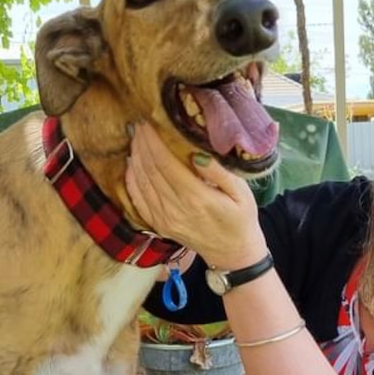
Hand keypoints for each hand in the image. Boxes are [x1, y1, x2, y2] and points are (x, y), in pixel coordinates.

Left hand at [125, 122, 267, 269]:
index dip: (154, 141)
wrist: (233, 252)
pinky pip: (138, 199)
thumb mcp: (241, 193)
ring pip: (142, 182)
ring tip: (136, 137)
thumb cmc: (241, 219)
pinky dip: (131, 179)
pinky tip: (131, 163)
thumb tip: (197, 153)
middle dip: (143, 144)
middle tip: (140, 123)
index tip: (149, 122)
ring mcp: (164, 219)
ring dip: (136, 157)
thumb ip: (220, 173)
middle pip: (151, 170)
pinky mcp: (159, 225)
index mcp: (197, 198)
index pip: (166, 164)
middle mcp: (176, 208)